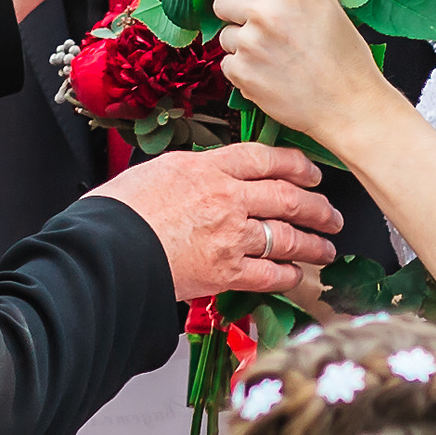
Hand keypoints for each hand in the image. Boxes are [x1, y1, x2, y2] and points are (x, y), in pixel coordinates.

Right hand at [94, 143, 339, 298]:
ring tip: (325, 248)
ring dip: (312, 244)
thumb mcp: (154, 172)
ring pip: (287, 236)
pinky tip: (296, 276)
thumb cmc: (117, 211)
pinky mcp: (225, 272)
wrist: (105, 248)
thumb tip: (205, 178)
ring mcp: (229, 235)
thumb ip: (190, 174)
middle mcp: (225, 197)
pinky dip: (288, 276)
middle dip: (317, 207)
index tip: (310, 172)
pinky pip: (270, 274)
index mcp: (205, 167)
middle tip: (330, 213)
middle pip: (287, 197)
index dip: (295, 164)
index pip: (263, 158)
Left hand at [210, 0, 400, 142]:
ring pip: (225, 35)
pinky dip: (242, 69)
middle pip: (221, 0)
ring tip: (272, 57)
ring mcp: (250, 44)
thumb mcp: (331, 11)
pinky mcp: (242, 73)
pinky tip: (269, 74)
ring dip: (241, 44)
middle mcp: (265, 12)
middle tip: (256, 25)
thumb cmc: (347, 61)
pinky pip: (228, 64)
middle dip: (234, 11)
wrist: (349, 107)